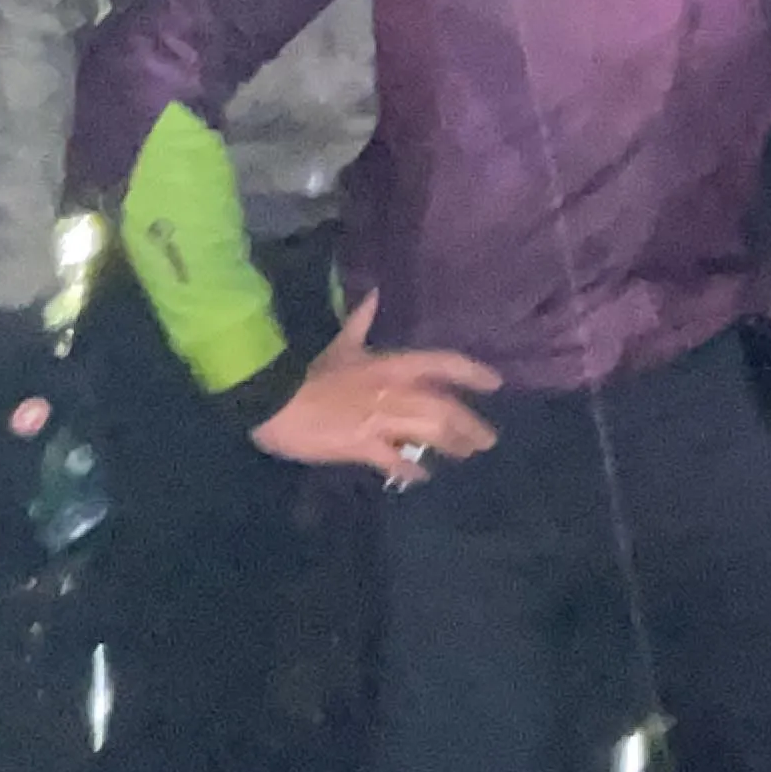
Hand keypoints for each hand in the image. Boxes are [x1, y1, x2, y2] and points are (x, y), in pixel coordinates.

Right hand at [248, 294, 501, 480]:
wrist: (275, 400)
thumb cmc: (309, 372)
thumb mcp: (340, 344)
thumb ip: (361, 321)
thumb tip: (374, 294)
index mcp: (392, 365)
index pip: (443, 365)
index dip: (472, 373)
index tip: (495, 383)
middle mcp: (395, 393)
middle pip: (445, 408)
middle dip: (470, 424)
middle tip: (488, 438)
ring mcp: (380, 422)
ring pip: (429, 434)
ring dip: (452, 445)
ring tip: (467, 453)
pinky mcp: (362, 447)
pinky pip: (395, 460)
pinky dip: (410, 469)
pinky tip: (422, 476)